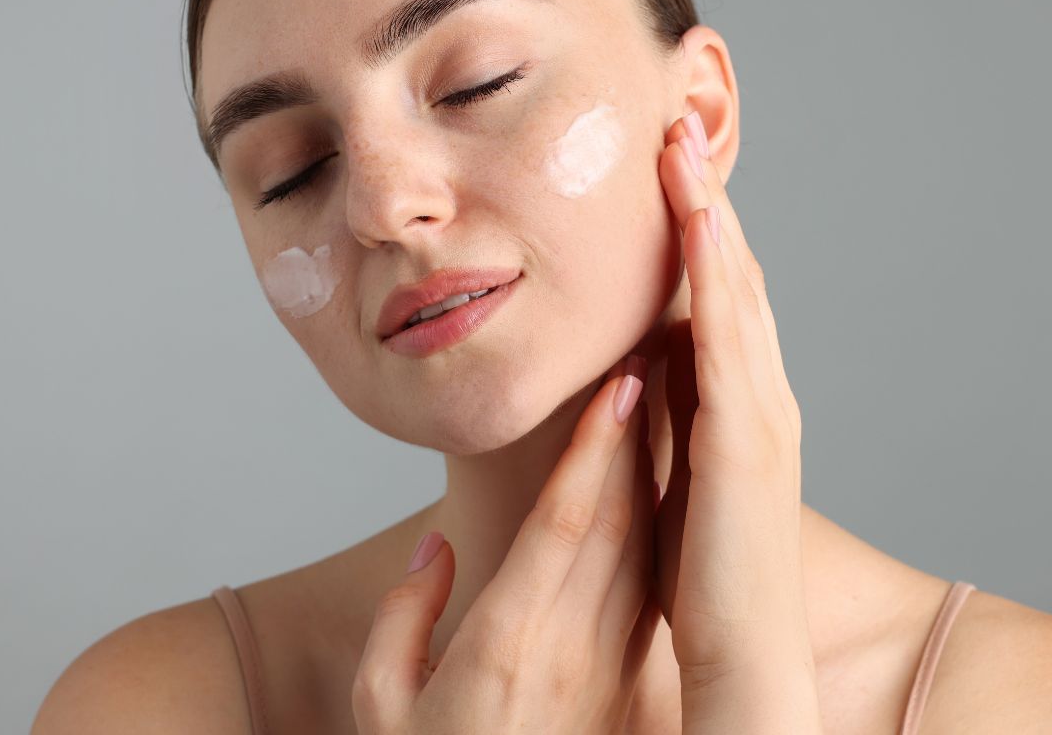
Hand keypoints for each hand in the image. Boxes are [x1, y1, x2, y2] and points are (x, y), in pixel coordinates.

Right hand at [352, 353, 660, 734]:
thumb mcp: (379, 708)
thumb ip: (401, 619)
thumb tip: (435, 546)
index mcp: (507, 641)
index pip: (564, 527)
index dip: (597, 452)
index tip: (621, 385)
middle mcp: (570, 647)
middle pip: (619, 521)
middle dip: (642, 433)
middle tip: (657, 351)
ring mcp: (607, 665)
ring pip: (646, 548)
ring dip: (662, 470)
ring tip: (672, 396)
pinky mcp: (626, 680)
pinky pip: (652, 587)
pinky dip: (666, 526)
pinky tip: (671, 483)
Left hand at [652, 110, 822, 731]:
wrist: (741, 653)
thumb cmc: (700, 576)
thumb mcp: (673, 474)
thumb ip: (662, 418)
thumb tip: (629, 368)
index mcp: (740, 402)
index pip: (718, 296)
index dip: (697, 226)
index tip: (665, 167)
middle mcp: (761, 392)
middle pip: (734, 273)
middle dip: (705, 198)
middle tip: (676, 124)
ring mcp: (761, 411)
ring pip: (737, 289)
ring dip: (709, 213)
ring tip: (680, 146)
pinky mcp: (746, 439)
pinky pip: (729, 339)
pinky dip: (716, 277)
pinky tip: (698, 225)